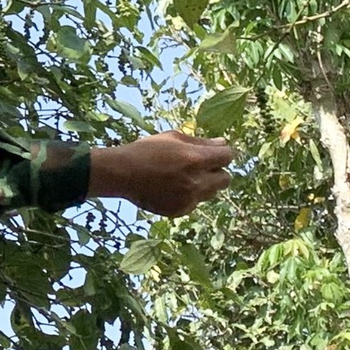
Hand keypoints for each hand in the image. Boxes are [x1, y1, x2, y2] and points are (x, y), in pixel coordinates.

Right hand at [89, 131, 236, 217]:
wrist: (121, 174)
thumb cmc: (146, 150)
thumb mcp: (172, 138)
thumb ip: (201, 142)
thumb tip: (223, 144)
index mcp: (196, 159)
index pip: (227, 157)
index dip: (223, 153)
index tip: (217, 153)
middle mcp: (196, 181)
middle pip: (226, 179)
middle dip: (217, 171)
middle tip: (201, 166)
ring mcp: (189, 199)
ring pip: (211, 193)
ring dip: (204, 184)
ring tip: (182, 176)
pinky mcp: (180, 210)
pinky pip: (195, 203)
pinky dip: (189, 195)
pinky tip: (170, 187)